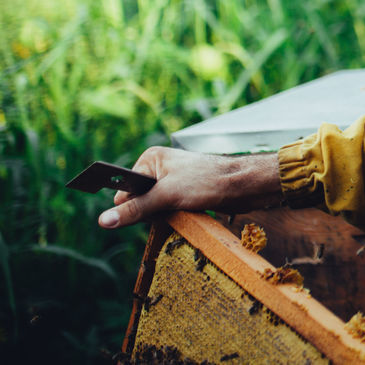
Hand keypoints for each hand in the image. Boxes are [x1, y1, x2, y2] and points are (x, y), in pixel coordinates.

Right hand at [97, 146, 281, 228]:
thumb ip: (134, 209)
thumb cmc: (207, 182)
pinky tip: (190, 211)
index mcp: (151, 159)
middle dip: (152, 210)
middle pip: (139, 201)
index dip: (134, 204)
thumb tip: (103, 221)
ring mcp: (173, 180)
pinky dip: (176, 215)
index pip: (125, 190)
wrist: (244, 185)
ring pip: (155, 208)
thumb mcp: (166, 196)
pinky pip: (170, 210)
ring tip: (183, 207)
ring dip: (165, 214)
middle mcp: (160, 168)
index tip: (150, 207)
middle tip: (171, 206)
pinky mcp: (185, 192)